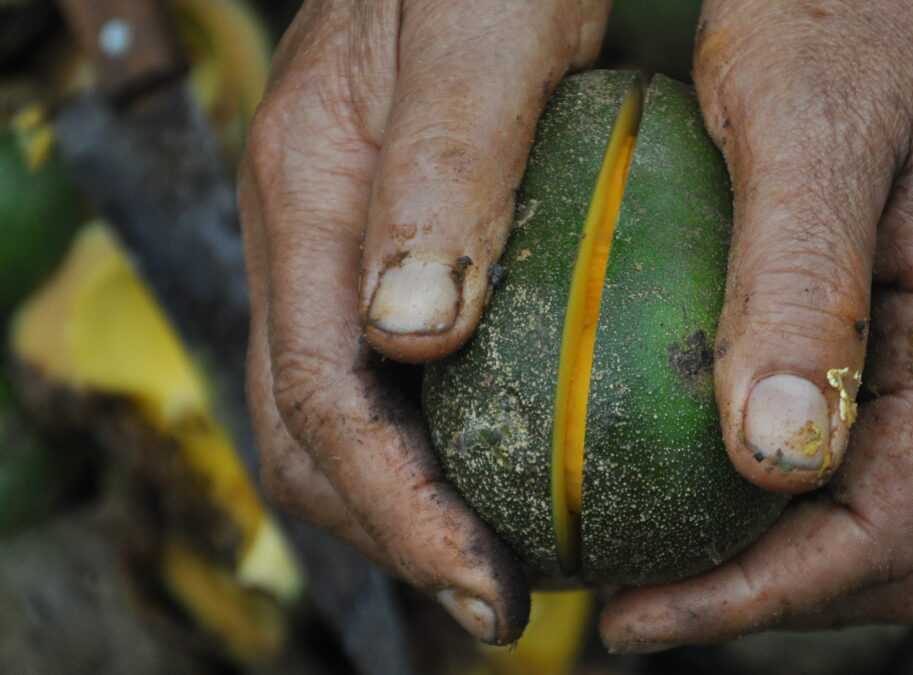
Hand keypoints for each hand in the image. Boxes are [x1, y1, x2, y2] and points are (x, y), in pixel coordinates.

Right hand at [237, 0, 608, 643]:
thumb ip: (445, 168)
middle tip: (505, 597)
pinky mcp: (382, 237)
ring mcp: (337, 237)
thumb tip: (410, 338)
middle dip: (397, 536)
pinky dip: (429, 445)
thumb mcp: (485, 30)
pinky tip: (510, 462)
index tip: (489, 589)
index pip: (324, 402)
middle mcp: (307, 229)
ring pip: (336, 413)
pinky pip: (378, 370)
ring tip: (509, 558)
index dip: (400, 517)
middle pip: (310, 434)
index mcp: (311, 191)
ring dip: (409, 506)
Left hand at [599, 0, 912, 651]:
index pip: (893, 527)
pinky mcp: (876, 314)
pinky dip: (756, 486)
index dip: (770, 599)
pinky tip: (667, 467)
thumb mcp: (807, 129)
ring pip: (868, 505)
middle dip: (776, 599)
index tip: (643, 614)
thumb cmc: (837, 6)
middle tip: (644, 602)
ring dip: (767, 555)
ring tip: (649, 557)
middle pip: (897, 546)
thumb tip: (775, 460)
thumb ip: (802, 285)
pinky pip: (836, 439)